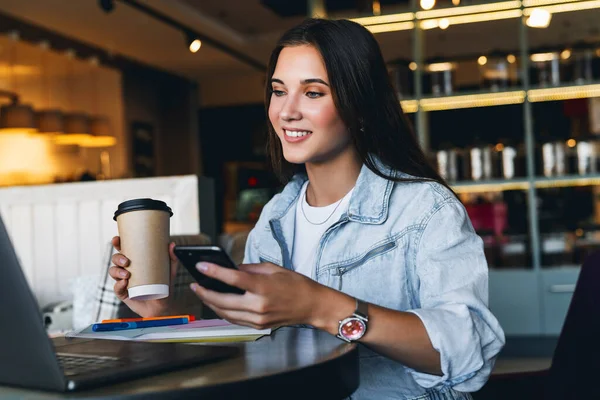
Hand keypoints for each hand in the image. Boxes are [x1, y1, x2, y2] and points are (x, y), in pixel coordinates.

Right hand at [108, 236, 178, 317]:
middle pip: (116, 259)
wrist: (162, 306)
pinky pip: (116, 288)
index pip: (124, 250)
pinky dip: (118, 285)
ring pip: (113, 272)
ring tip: (127, 275)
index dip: (117, 243)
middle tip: (126, 261)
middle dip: (118, 258)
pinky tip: (124, 283)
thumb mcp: (169, 272)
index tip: (117, 240)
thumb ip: (172, 259)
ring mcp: (123, 281)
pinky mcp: (123, 293)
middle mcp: (127, 270)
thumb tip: (172, 244)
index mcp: (136, 262)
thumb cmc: (164, 287)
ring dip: (117, 271)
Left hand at [190, 262, 323, 329]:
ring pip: (226, 313)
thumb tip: (231, 269)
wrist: (312, 305)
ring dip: (211, 303)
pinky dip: (223, 311)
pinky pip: (234, 320)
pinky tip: (217, 303)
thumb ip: (250, 269)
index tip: (200, 266)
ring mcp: (258, 318)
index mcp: (263, 287)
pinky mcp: (258, 325)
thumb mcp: (274, 268)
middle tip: (195, 284)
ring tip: (202, 293)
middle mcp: (259, 305)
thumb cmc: (296, 284)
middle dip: (205, 292)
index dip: (214, 272)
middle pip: (223, 300)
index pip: (233, 279)